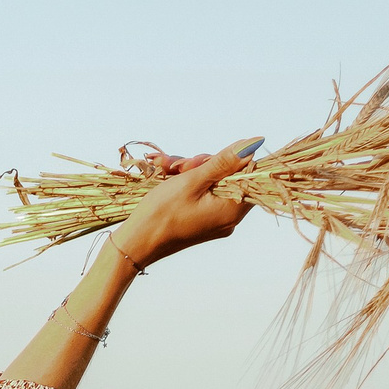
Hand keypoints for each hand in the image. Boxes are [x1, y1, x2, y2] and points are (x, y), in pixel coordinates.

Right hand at [114, 138, 259, 268]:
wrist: (135, 244)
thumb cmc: (161, 214)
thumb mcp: (192, 181)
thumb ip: (224, 162)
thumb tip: (253, 144)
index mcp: (232, 210)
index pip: (250, 176)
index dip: (230, 160)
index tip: (205, 160)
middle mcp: (229, 218)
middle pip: (228, 178)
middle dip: (203, 165)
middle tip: (179, 167)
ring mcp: (215, 221)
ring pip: (211, 184)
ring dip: (189, 172)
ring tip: (166, 170)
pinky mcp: (202, 222)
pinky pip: (201, 195)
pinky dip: (186, 184)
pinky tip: (166, 177)